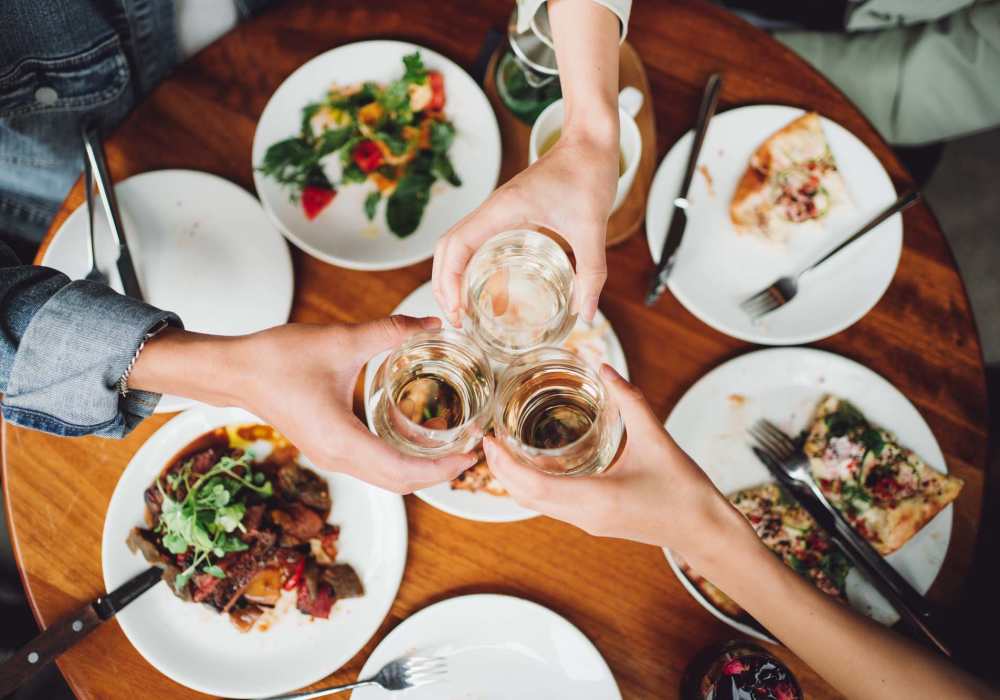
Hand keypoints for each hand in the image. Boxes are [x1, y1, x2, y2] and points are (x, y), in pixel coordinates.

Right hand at [132, 317, 477, 493]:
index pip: (403, 471)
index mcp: (342, 440)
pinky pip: (371, 468)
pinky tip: (416, 439)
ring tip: (452, 449)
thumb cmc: (277, 359)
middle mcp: (337, 457)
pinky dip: (400, 463)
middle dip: (438, 474)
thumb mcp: (341, 340)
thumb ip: (390, 331)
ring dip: (420, 471)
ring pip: (385, 479)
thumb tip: (432, 324)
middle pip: (399, 484)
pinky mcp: (326, 448)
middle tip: (471, 454)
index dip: (441, 468)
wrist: (234, 370)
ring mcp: (330, 456)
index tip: (471, 455)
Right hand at [432, 127, 618, 325]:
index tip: (458, 311)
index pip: (457, 245)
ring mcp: (496, 209)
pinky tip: (480, 283)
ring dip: (449, 272)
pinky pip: (473, 237)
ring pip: (454, 241)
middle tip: (455, 318)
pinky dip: (465, 261)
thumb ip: (591, 273)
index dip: (449, 280)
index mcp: (504, 209)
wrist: (590, 140)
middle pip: (446, 246)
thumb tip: (588, 314)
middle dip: (442, 283)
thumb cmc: (589, 174)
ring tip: (459, 306)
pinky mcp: (506, 210)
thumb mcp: (593, 228)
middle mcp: (493, 208)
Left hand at [482, 364, 749, 557]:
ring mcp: (586, 522)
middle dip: (500, 470)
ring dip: (513, 480)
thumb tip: (604, 368)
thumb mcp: (656, 437)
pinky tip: (531, 464)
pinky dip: (532, 486)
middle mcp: (584, 515)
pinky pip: (550, 506)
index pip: (533, 484)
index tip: (489, 439)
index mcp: (596, 497)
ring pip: (534, 505)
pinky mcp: (592, 521)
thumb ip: (629, 400)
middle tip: (487, 439)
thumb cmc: (683, 488)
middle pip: (525, 497)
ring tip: (501, 449)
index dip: (505, 462)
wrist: (703, 529)